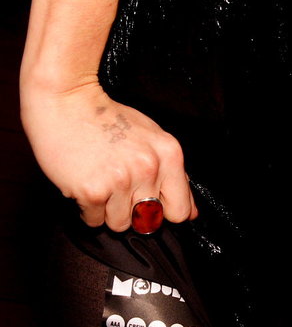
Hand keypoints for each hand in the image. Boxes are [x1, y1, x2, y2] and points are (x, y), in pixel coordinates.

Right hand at [21, 81, 196, 230]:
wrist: (67, 102)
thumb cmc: (107, 119)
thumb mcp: (152, 138)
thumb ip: (174, 175)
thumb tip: (190, 211)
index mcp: (169, 155)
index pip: (180, 211)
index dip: (163, 210)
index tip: (150, 201)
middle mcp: (149, 168)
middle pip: (148, 222)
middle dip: (133, 211)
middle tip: (118, 185)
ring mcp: (121, 180)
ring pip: (120, 224)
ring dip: (107, 210)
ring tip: (100, 181)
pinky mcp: (93, 191)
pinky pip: (94, 221)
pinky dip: (86, 208)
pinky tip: (85, 183)